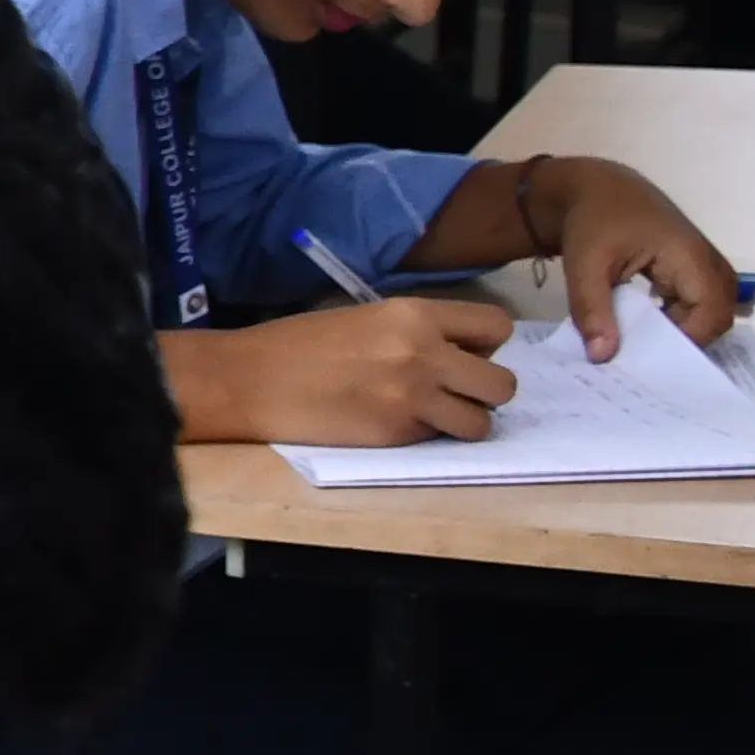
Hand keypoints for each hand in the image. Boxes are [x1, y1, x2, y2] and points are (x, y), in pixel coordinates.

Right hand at [171, 298, 516, 445]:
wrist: (250, 380)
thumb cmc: (299, 343)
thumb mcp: (366, 319)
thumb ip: (415, 333)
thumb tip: (457, 356)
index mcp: (413, 314)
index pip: (497, 327)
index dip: (487, 347)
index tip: (462, 355)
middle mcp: (424, 353)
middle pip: (504, 384)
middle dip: (484, 391)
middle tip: (450, 391)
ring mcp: (413, 398)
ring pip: (483, 422)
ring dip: (463, 422)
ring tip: (429, 416)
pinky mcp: (398, 434)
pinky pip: (441, 440)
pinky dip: (426, 436)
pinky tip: (391, 423)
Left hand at [517, 155, 743, 349]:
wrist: (596, 188)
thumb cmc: (593, 220)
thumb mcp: (584, 264)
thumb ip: (592, 308)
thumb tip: (602, 357)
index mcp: (691, 258)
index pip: (710, 317)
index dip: (684, 344)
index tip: (646, 361)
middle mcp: (710, 264)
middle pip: (715, 319)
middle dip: (682, 342)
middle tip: (643, 360)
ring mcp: (707, 267)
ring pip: (709, 314)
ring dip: (678, 332)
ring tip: (642, 349)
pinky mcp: (696, 272)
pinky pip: (699, 305)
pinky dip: (676, 320)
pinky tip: (645, 331)